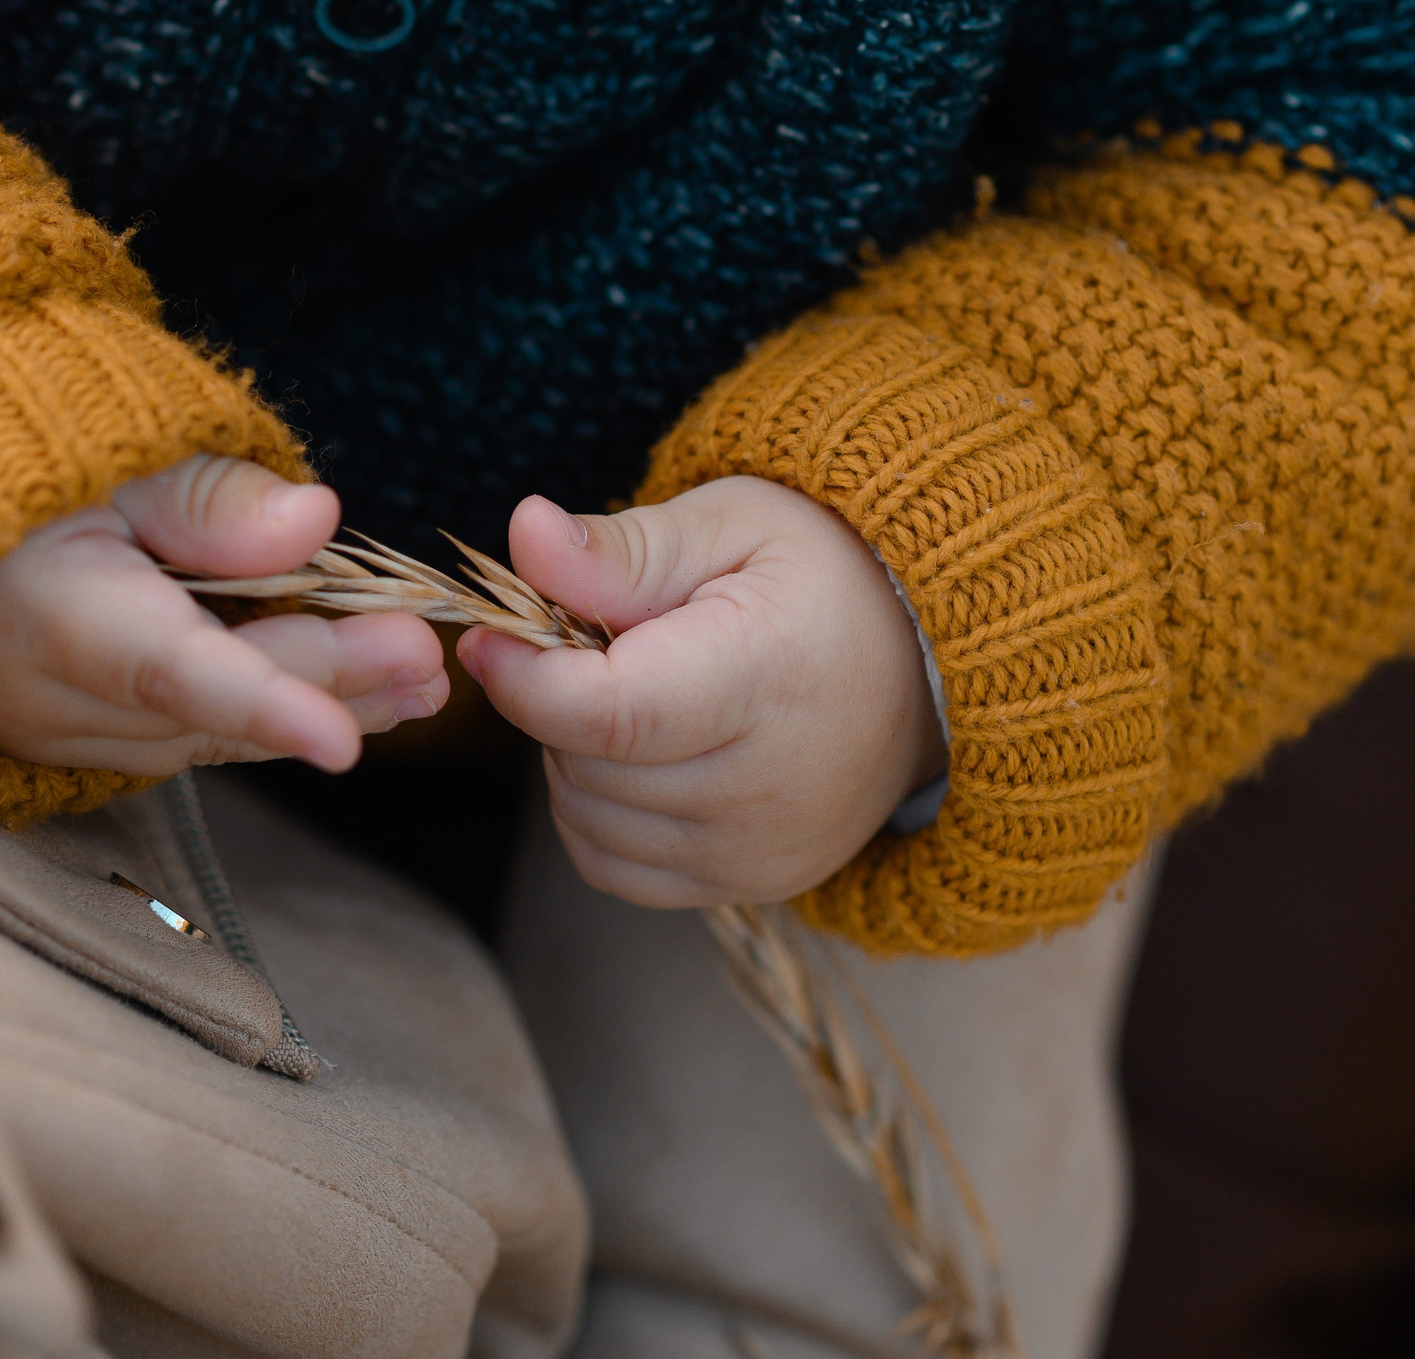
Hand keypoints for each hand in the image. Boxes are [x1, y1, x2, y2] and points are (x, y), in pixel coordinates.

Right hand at [0, 455, 448, 775]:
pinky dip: (286, 713)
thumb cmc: (22, 491)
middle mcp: (60, 702)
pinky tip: (375, 694)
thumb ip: (205, 497)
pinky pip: (205, 736)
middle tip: (424, 655)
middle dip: (327, 680)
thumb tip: (316, 519)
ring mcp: (80, 741)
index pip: (166, 671)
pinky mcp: (105, 752)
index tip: (338, 740)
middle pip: (215, 706)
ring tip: (422, 680)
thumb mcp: (104, 459)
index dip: (258, 705)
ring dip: (327, 703)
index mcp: (51, 613)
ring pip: (218, 734)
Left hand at [459, 479, 945, 907]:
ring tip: (629, 689)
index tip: (490, 634)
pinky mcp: (748, 887)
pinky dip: (594, 811)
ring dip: (571, 755)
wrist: (923, 667)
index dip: (525, 678)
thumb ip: (621, 548)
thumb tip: (523, 533)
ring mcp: (762, 851)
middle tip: (594, 644)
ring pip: (586, 819)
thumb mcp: (728, 527)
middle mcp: (772, 787)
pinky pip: (612, 866)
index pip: (608, 713)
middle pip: (589, 765)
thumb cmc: (818, 578)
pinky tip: (635, 752)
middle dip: (554, 701)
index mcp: (771, 679)